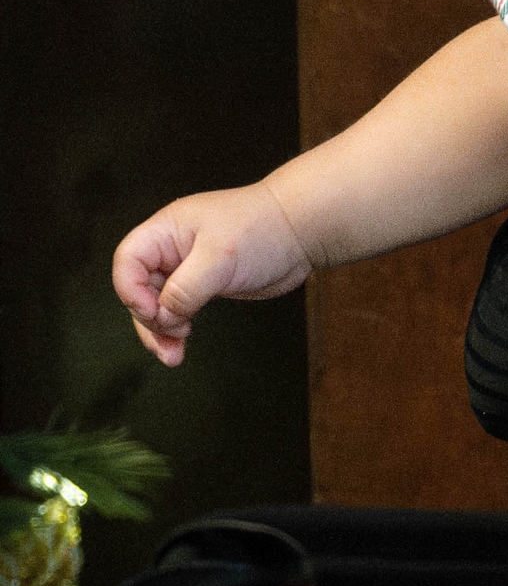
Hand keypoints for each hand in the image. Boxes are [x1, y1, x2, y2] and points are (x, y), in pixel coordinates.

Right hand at [114, 185, 316, 364]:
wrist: (301, 231)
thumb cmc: (263, 229)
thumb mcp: (220, 257)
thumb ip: (186, 288)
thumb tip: (164, 316)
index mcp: (165, 231)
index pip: (128, 261)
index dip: (131, 290)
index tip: (153, 312)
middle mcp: (170, 249)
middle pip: (138, 289)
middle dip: (149, 319)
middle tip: (170, 341)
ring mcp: (186, 269)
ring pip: (158, 305)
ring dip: (161, 331)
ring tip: (172, 356)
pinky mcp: (204, 285)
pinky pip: (179, 310)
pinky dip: (176, 329)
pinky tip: (179, 346)